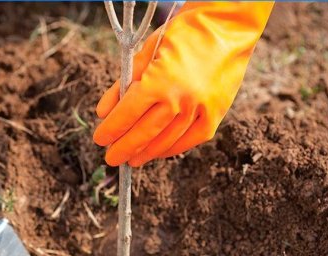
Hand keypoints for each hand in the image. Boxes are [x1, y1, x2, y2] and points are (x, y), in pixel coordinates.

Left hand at [94, 2, 273, 166]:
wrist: (228, 25)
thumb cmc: (183, 33)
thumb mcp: (146, 51)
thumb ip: (123, 84)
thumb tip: (103, 113)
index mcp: (158, 81)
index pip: (127, 115)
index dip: (111, 130)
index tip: (100, 139)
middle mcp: (180, 99)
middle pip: (144, 133)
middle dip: (124, 148)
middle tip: (112, 158)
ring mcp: (200, 109)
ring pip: (167, 141)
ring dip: (147, 153)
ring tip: (133, 159)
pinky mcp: (216, 114)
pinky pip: (191, 140)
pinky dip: (172, 148)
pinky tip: (158, 152)